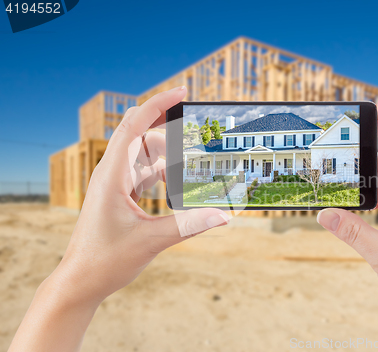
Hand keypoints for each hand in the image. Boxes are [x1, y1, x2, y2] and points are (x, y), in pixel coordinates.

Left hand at [8, 87, 229, 351]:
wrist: (81, 281)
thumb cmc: (105, 260)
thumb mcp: (151, 241)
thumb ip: (190, 225)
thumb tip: (224, 215)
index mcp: (113, 175)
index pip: (134, 125)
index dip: (158, 104)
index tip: (182, 92)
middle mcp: (112, 173)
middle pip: (140, 133)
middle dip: (168, 124)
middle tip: (197, 124)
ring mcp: (115, 183)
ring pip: (143, 153)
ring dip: (168, 151)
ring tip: (194, 152)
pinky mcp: (120, 195)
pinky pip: (143, 172)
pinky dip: (162, 170)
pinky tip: (179, 177)